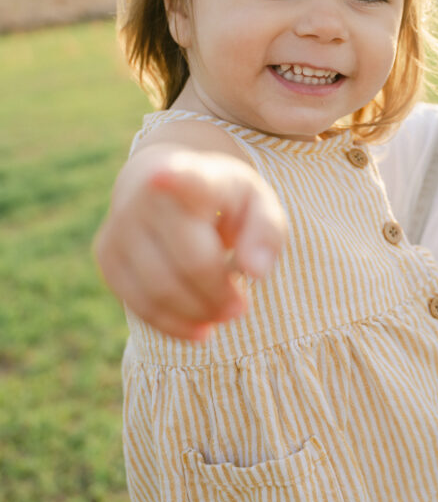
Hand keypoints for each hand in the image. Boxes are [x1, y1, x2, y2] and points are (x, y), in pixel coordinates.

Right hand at [94, 147, 286, 339]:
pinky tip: (197, 326)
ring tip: (221, 315)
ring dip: (198, 314)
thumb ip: (267, 232)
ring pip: (160, 291)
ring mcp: (120, 223)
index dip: (172, 178)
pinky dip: (171, 324)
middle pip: (190, 263)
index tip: (162, 176)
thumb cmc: (221, 199)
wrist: (161, 182)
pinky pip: (137, 304)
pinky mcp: (106, 253)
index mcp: (193, 174)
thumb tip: (256, 273)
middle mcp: (148, 195)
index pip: (183, 177)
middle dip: (219, 296)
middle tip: (241, 308)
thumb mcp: (257, 203)